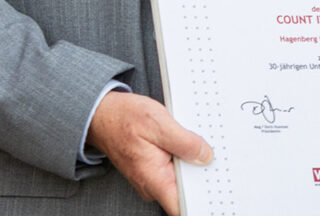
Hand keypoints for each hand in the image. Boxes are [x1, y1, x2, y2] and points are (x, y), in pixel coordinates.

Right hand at [87, 90, 211, 214]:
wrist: (102, 114)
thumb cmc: (123, 118)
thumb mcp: (158, 123)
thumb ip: (184, 142)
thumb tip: (206, 156)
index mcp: (154, 179)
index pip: (182, 207)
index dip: (202, 201)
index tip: (217, 189)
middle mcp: (152, 184)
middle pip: (188, 191)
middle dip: (202, 174)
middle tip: (211, 154)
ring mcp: (153, 178)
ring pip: (183, 178)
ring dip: (193, 162)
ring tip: (195, 141)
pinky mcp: (154, 169)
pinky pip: (176, 168)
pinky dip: (184, 156)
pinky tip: (186, 141)